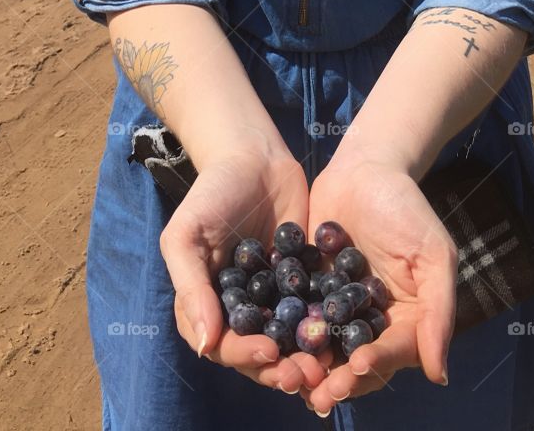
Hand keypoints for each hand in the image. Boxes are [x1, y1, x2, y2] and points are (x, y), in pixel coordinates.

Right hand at [159, 144, 331, 393]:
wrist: (254, 156)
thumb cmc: (212, 193)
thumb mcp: (187, 235)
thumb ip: (191, 287)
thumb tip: (205, 346)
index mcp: (208, 304)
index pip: (223, 346)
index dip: (243, 356)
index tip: (268, 354)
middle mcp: (243, 308)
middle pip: (260, 353)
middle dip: (282, 369)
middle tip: (306, 375)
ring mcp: (275, 296)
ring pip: (291, 339)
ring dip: (306, 356)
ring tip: (327, 366)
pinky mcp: (305, 279)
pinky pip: (317, 308)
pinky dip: (329, 324)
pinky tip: (346, 331)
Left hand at [299, 156, 456, 415]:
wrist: (365, 167)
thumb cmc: (406, 206)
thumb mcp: (433, 253)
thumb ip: (438, 311)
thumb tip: (438, 375)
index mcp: (406, 318)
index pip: (391, 353)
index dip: (374, 364)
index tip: (356, 366)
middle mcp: (370, 320)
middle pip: (354, 362)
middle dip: (337, 380)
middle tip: (317, 393)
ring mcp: (336, 307)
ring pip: (323, 349)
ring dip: (308, 368)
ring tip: (290, 377)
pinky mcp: (307, 290)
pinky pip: (295, 320)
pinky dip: (284, 336)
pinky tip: (268, 343)